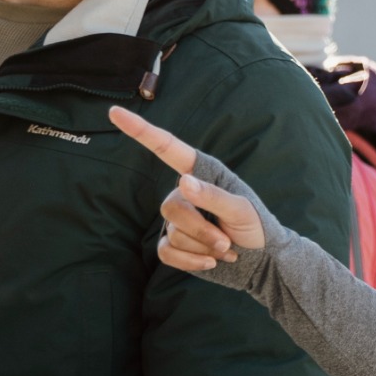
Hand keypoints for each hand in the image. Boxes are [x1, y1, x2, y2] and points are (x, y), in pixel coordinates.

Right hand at [109, 106, 264, 271]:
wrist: (260, 261)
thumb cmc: (256, 227)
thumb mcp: (242, 210)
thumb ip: (213, 196)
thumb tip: (183, 181)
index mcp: (202, 174)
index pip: (167, 149)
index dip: (140, 131)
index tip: (115, 112)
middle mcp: (185, 194)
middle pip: (172, 208)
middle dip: (201, 230)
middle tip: (228, 241)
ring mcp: (177, 221)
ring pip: (173, 234)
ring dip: (203, 247)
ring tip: (226, 249)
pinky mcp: (173, 245)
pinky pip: (168, 254)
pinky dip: (191, 262)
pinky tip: (211, 262)